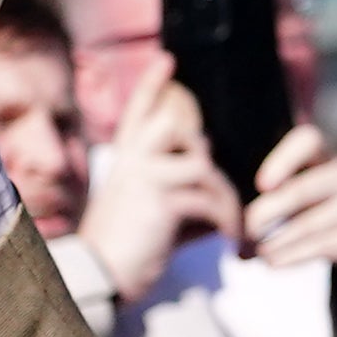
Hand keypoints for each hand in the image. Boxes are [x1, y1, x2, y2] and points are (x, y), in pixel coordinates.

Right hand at [78, 57, 236, 301]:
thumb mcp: (153, 213)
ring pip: (203, 168)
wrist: (102, 278)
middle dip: (199, 150)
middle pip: (173, 127)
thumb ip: (181, 195)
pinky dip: (228, 220)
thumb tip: (218, 197)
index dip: (152, 86)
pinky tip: (231, 240)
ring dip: (226, 199)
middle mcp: (132, 162)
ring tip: (234, 229)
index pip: (138, 114)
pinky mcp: (162, 198)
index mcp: (126, 162)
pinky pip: (211, 199)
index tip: (168, 58)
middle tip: (210, 183)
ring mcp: (145, 176)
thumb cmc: (129, 250)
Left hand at [246, 122, 336, 287]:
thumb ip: (279, 201)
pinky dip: (294, 256)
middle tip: (246, 231)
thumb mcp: (313, 198)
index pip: (310, 140)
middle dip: (266, 212)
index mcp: (332, 157)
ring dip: (276, 242)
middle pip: (302, 188)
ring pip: (309, 223)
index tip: (261, 185)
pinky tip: (275, 263)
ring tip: (257, 253)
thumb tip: (232, 230)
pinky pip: (324, 245)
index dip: (284, 158)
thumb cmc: (332, 217)